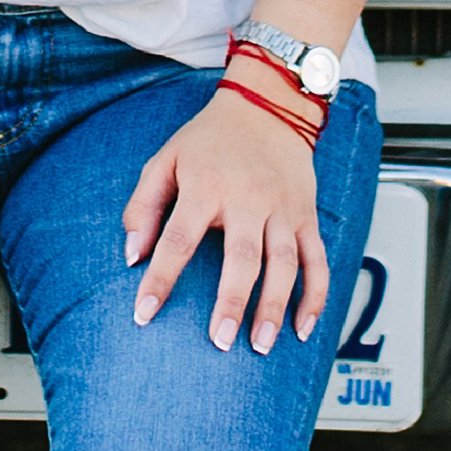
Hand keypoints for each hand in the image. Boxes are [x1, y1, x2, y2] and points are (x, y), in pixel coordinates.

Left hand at [125, 84, 333, 356]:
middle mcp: (249, 200)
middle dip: (232, 303)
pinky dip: (315, 296)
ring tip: (261, 344)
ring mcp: (283, 209)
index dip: (160, 278)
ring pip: (286, 264)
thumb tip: (132, 255)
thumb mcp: (165, 160)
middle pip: (243, 258)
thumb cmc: (209, 140)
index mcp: (206, 187)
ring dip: (276, 307)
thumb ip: (143, 206)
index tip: (144, 314)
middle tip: (221, 342)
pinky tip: (304, 328)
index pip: (178, 239)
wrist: (268, 106)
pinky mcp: (307, 216)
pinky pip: (317, 260)